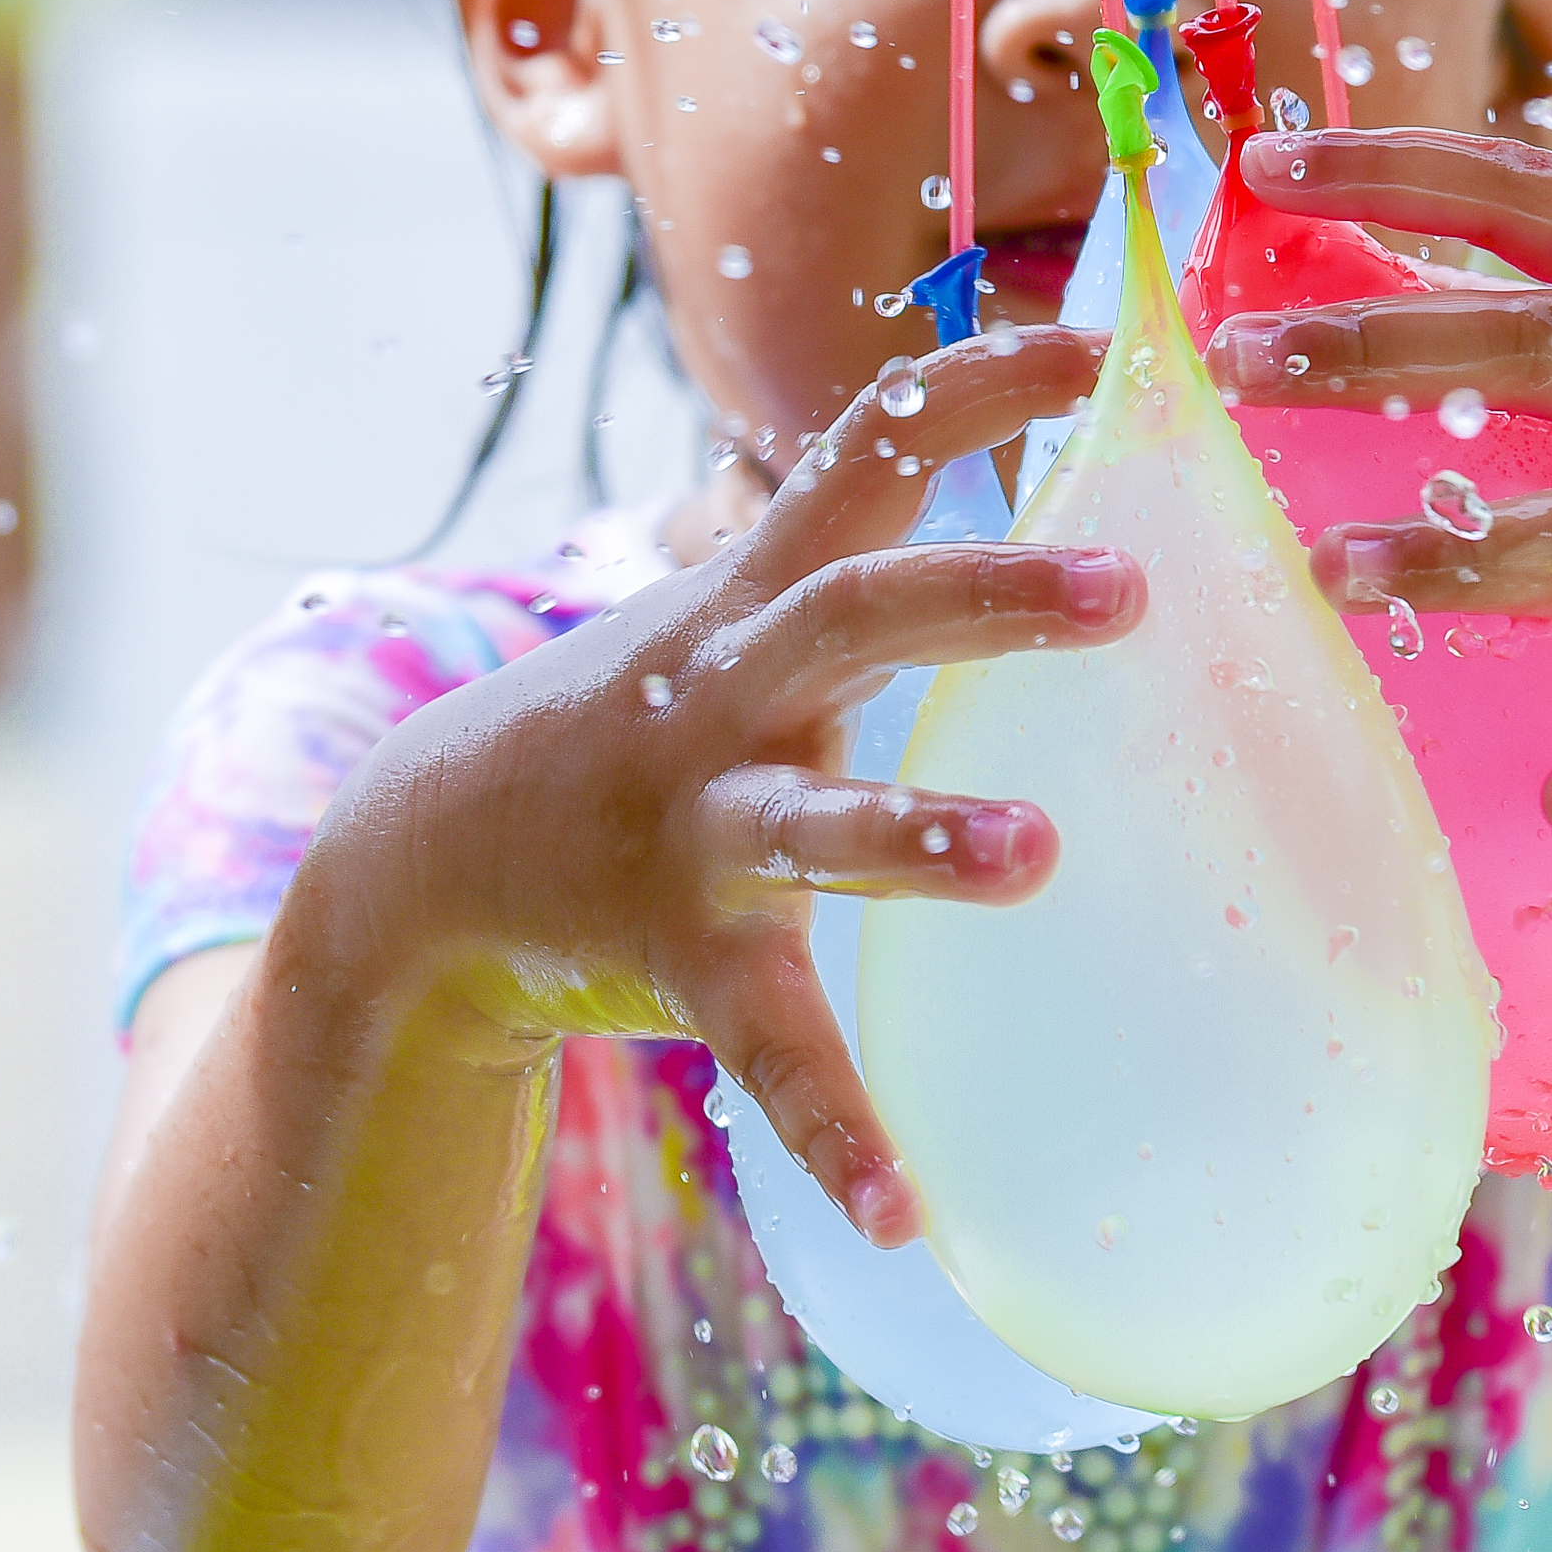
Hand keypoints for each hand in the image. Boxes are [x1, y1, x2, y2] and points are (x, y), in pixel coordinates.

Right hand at [313, 326, 1143, 1243]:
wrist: (423, 859)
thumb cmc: (639, 727)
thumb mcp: (731, 616)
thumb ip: (859, 559)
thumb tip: (1034, 489)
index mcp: (758, 595)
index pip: (869, 447)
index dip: (978, 383)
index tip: (1107, 339)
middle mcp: (726, 689)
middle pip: (857, 611)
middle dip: (986, 591)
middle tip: (1128, 585)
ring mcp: (696, 826)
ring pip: (812, 820)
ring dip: (919, 834)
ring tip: (1035, 854)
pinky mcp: (678, 956)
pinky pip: (769, 1051)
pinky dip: (837, 1132)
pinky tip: (911, 1211)